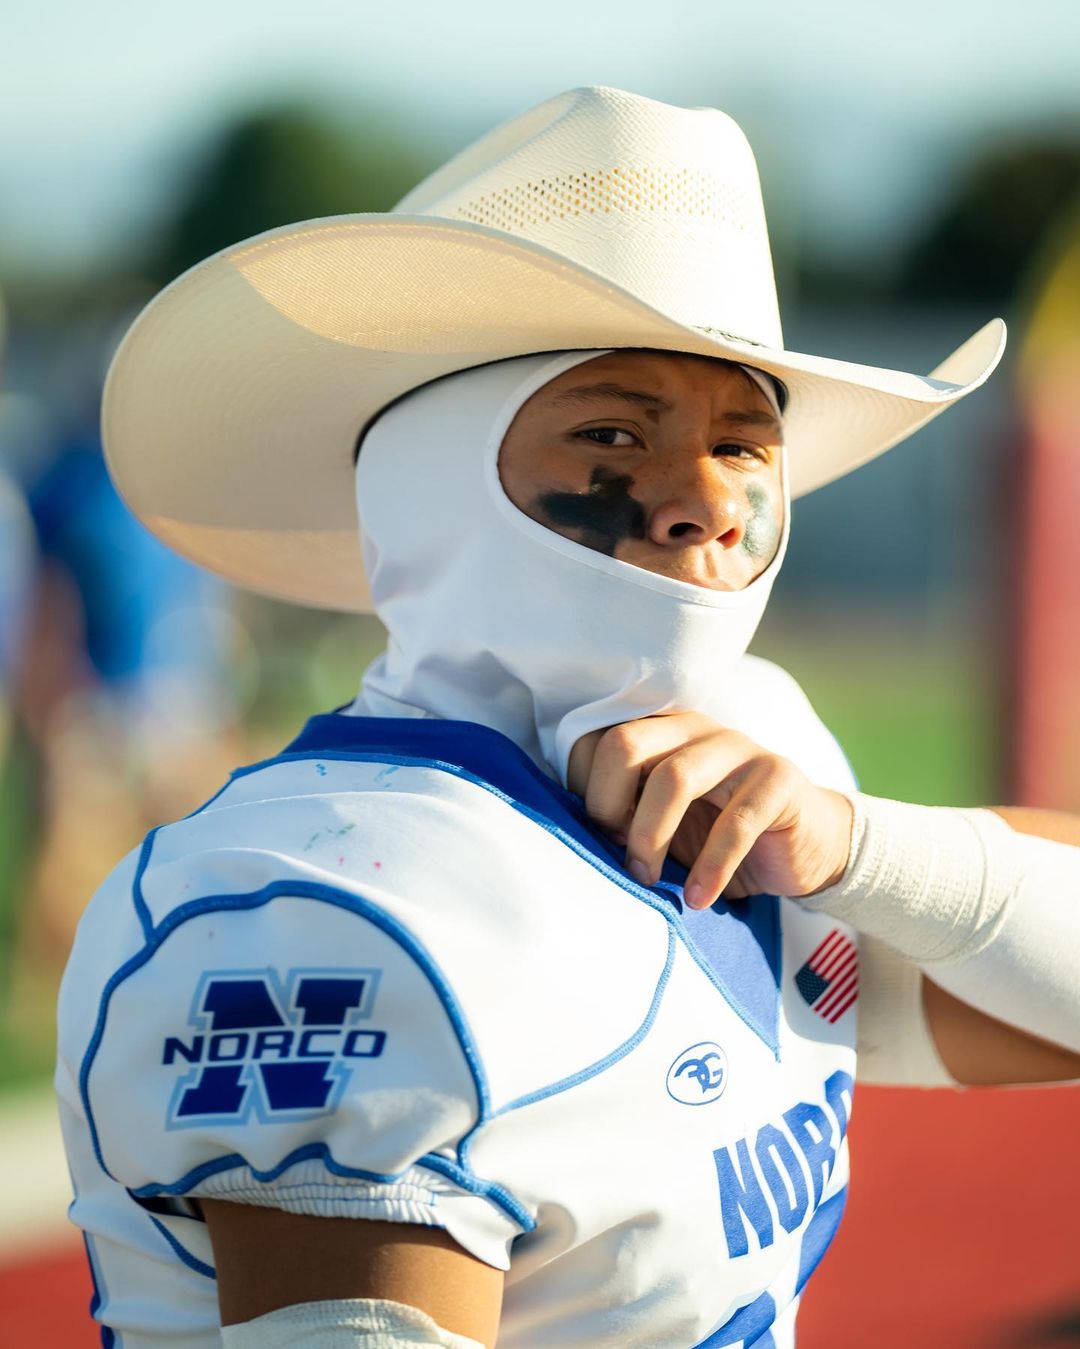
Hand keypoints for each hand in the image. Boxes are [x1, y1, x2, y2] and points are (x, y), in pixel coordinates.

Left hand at [567, 712, 854, 908]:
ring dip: (651, 837)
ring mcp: (739, 747)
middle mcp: (694, 727)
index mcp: (658, 730)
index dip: (583, 791)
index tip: (593, 836)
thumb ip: (623, 814)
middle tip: (618, 857)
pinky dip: (710, 867)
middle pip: (627, 744)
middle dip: (607, 805)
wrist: (803, 846)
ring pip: (675, 777)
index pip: (597, 741)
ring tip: (648, 880)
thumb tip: (574, 831)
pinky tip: (699, 899)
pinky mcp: (779, 779)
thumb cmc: (718, 834)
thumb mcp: (663, 824)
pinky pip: (737, 821)